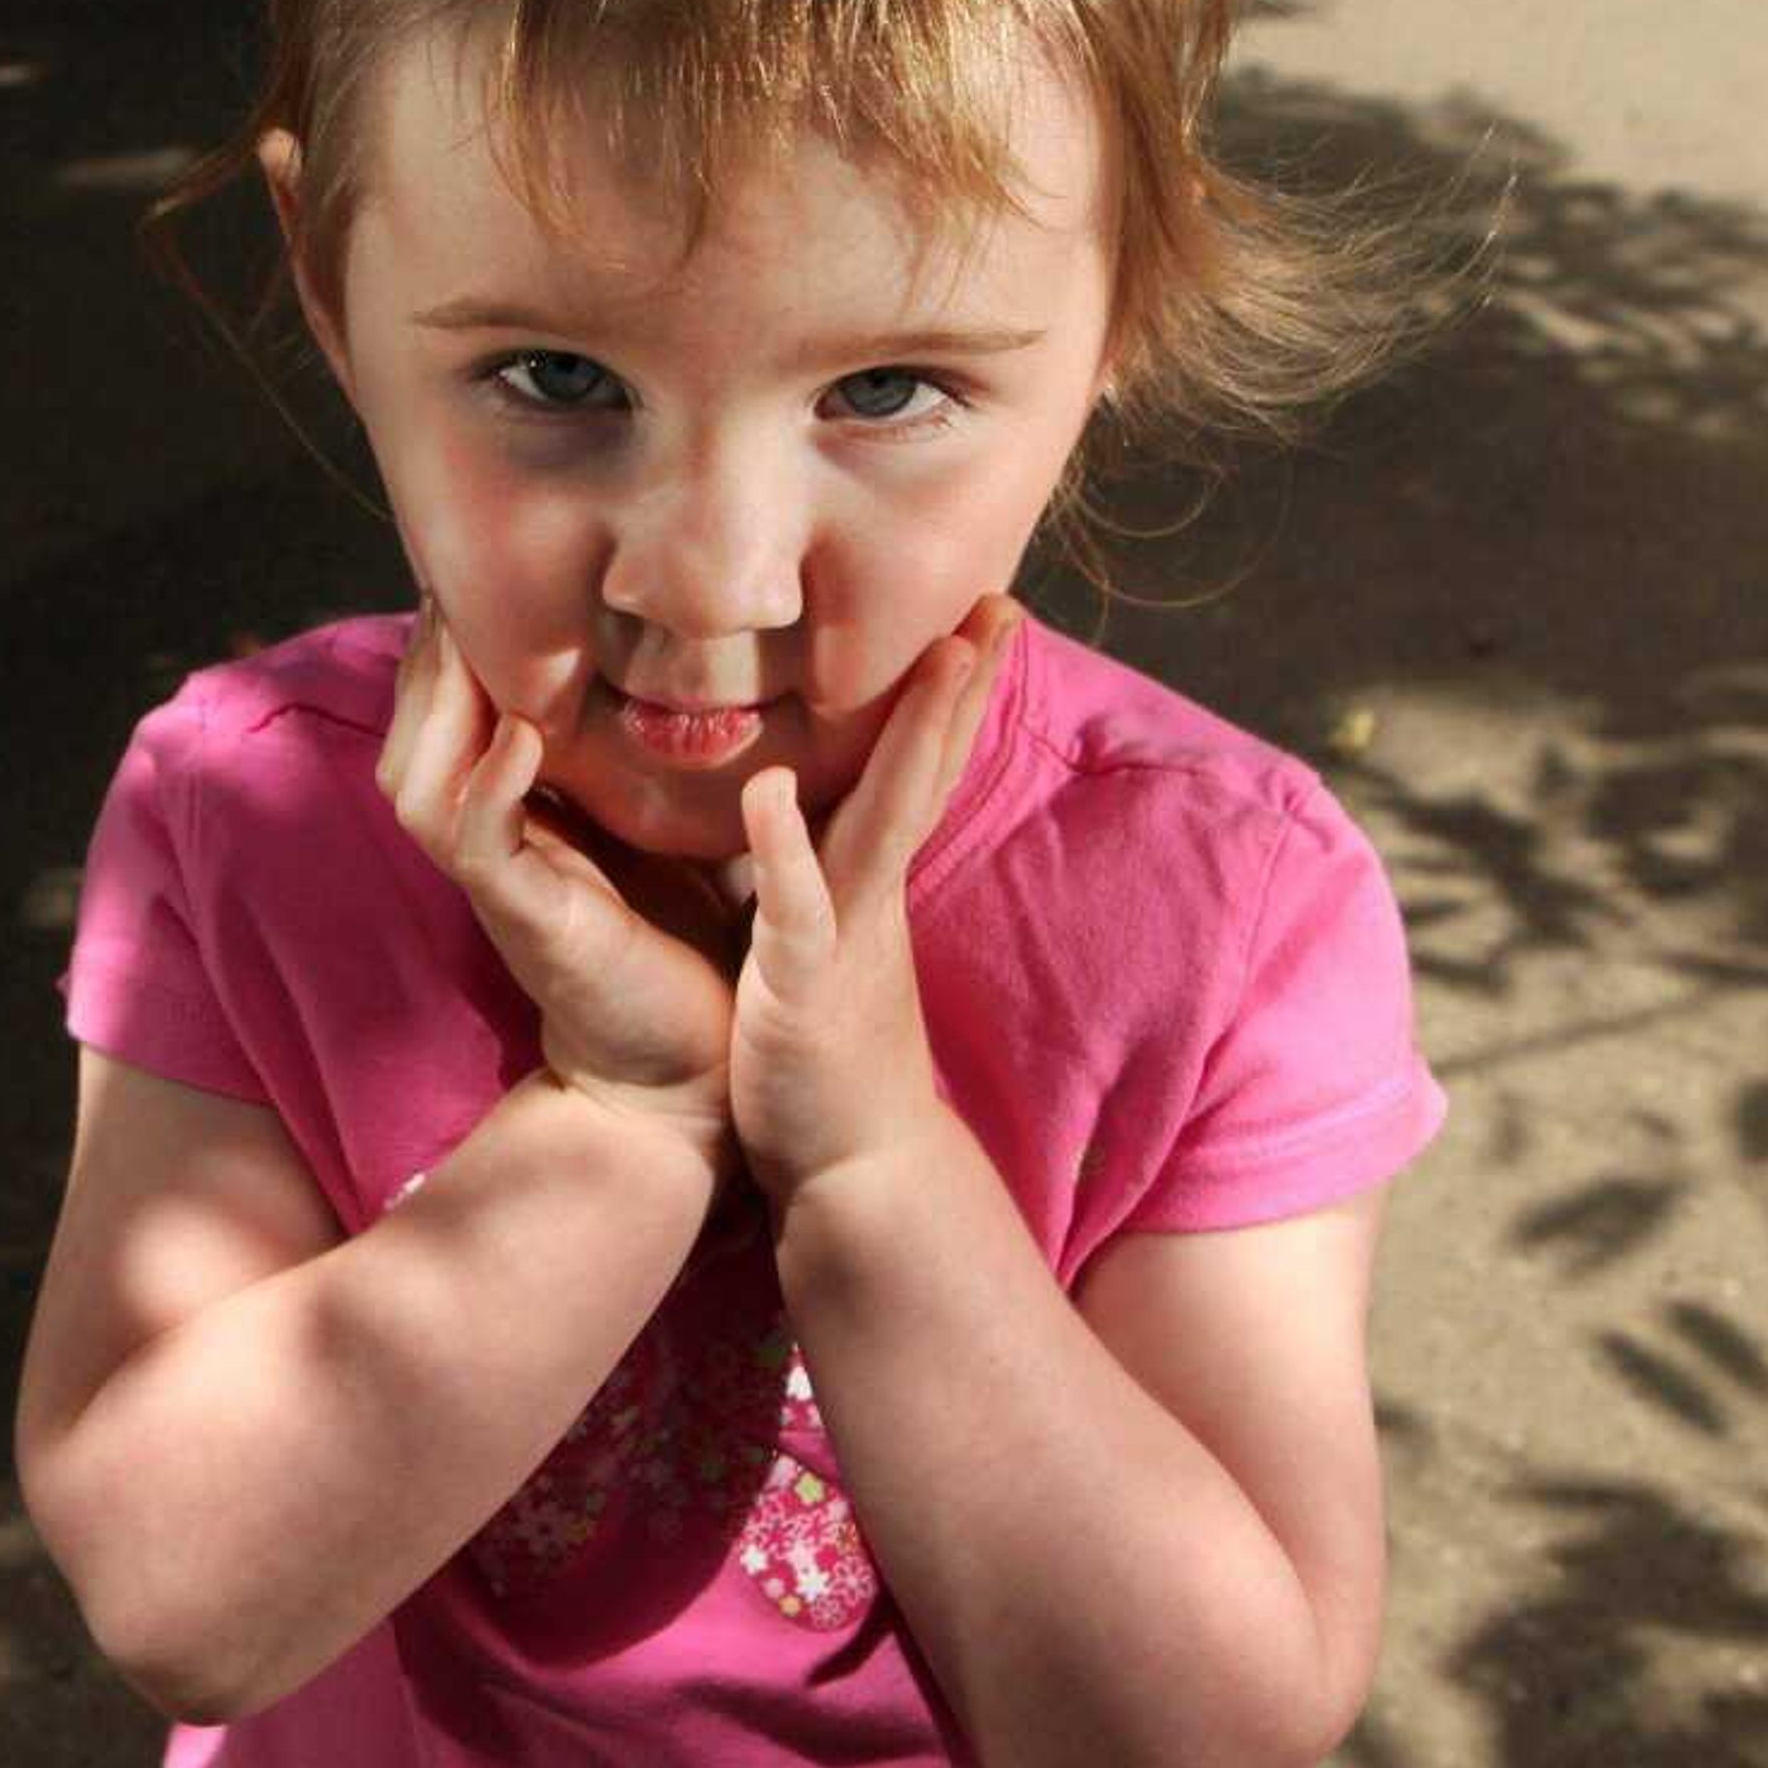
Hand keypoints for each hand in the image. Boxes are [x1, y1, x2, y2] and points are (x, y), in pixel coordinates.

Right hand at [379, 603, 740, 1158]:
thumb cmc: (685, 940)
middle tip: (458, 581)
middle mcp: (489, 847)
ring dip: (442, 707)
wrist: (697, 1066)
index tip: (480, 568)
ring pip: (420, 781)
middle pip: (409, 738)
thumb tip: (661, 657)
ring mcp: (500, 886)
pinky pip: (477, 846)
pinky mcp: (527, 925)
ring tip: (472, 637)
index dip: (447, 646)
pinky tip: (521, 734)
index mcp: (511, 816)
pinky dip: (490, 787)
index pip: (444, 716)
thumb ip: (633, 752)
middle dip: (428, 658)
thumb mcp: (655, 820)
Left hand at [729, 594, 1017, 1208]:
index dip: (947, 693)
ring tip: (943, 653)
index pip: (915, 766)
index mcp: (867, 878)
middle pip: (924, 769)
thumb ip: (821, 878)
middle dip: (960, 686)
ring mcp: (845, 934)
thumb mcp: (824, 943)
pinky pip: (796, 909)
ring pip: (886, 818)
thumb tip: (809, 818)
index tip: (975, 614)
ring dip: (915, 737)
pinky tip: (770, 792)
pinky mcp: (804, 985)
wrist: (849, 1167)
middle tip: (997, 600)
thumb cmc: (827, 1056)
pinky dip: (784, 848)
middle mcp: (870, 892)